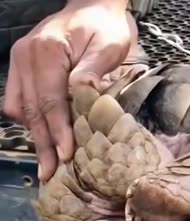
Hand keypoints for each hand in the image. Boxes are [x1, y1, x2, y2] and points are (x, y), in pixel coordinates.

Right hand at [4, 0, 133, 181]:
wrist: (92, 7)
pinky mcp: (22, 66)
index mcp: (48, 50)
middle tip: (50, 172)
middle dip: (43, 143)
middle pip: (33, 109)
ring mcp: (20, 61)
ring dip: (35, 135)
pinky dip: (30, 119)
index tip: (66, 155)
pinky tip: (43, 135)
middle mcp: (26, 56)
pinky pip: (18, 99)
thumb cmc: (105, 26)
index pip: (51, 99)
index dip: (58, 130)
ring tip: (47, 162)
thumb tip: (82, 95)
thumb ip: (93, 70)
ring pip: (21, 107)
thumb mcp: (108, 45)